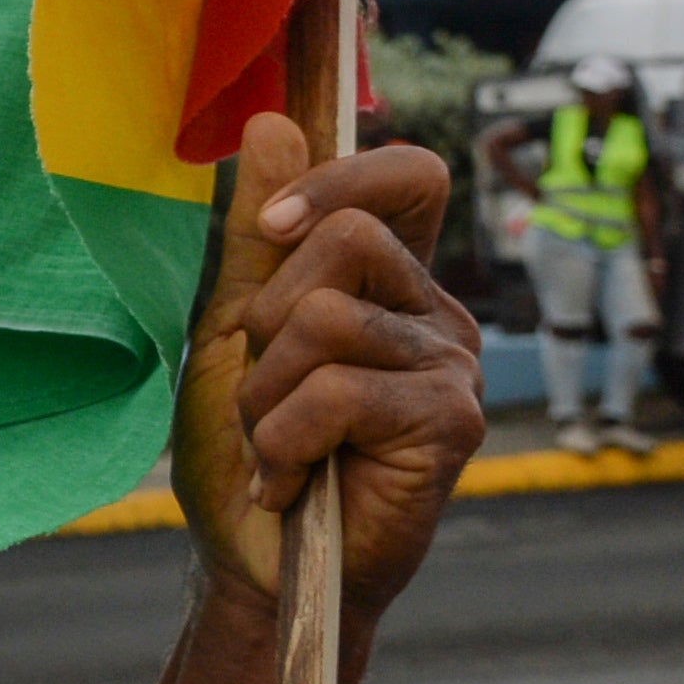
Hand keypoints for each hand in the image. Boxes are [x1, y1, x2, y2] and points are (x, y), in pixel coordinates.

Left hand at [171, 114, 487, 683]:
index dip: (339, 179)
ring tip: (277, 445)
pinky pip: (338, 390)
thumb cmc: (247, 450)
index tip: (269, 228)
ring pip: (328, 316)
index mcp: (392, 279)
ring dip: (266, 393)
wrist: (256, 561)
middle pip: (349, 236)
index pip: (410, 176)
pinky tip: (293, 480)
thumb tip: (274, 122)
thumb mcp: (232, 331)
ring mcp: (451, 365)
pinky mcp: (451, 422)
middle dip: (269, 316)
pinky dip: (285, 439)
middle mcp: (435, 311)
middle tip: (265, 389)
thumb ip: (254, 236)